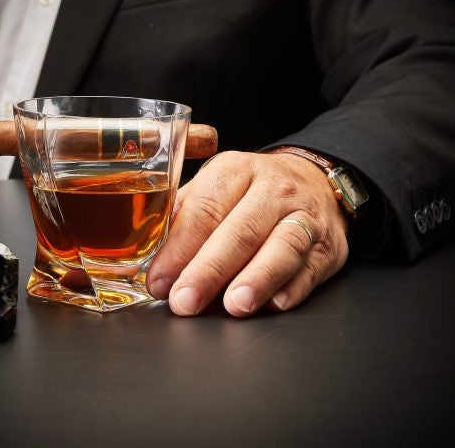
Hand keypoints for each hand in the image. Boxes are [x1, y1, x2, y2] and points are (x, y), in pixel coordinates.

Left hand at [146, 151, 349, 316]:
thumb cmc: (253, 190)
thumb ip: (185, 214)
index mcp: (236, 171)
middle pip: (240, 231)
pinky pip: (312, 266)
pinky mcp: (327, 244)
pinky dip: (295, 287)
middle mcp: (272, 190)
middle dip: (210, 269)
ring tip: (234, 305)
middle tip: (185, 301)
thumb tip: (148, 255)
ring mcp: (304, 216)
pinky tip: (276, 303)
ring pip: (282, 246)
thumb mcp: (217, 185)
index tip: (159, 281)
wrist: (313, 181)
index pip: (204, 210)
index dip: (178, 248)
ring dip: (258, 278)